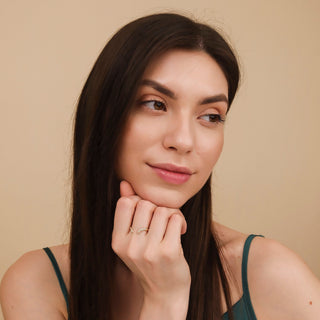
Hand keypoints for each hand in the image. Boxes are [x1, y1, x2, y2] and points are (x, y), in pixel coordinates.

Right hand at [111, 181, 189, 318]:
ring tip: (172, 227)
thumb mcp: (132, 239)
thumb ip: (128, 211)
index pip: (125, 202)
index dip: (139, 202)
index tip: (147, 213)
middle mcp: (130, 246)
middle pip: (146, 203)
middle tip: (163, 220)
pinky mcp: (169, 252)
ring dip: (172, 214)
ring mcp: (149, 251)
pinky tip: (180, 232)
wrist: (164, 293)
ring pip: (163, 210)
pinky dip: (181, 221)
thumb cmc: (150, 262)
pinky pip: (176, 218)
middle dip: (157, 208)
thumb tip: (125, 183)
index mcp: (117, 241)